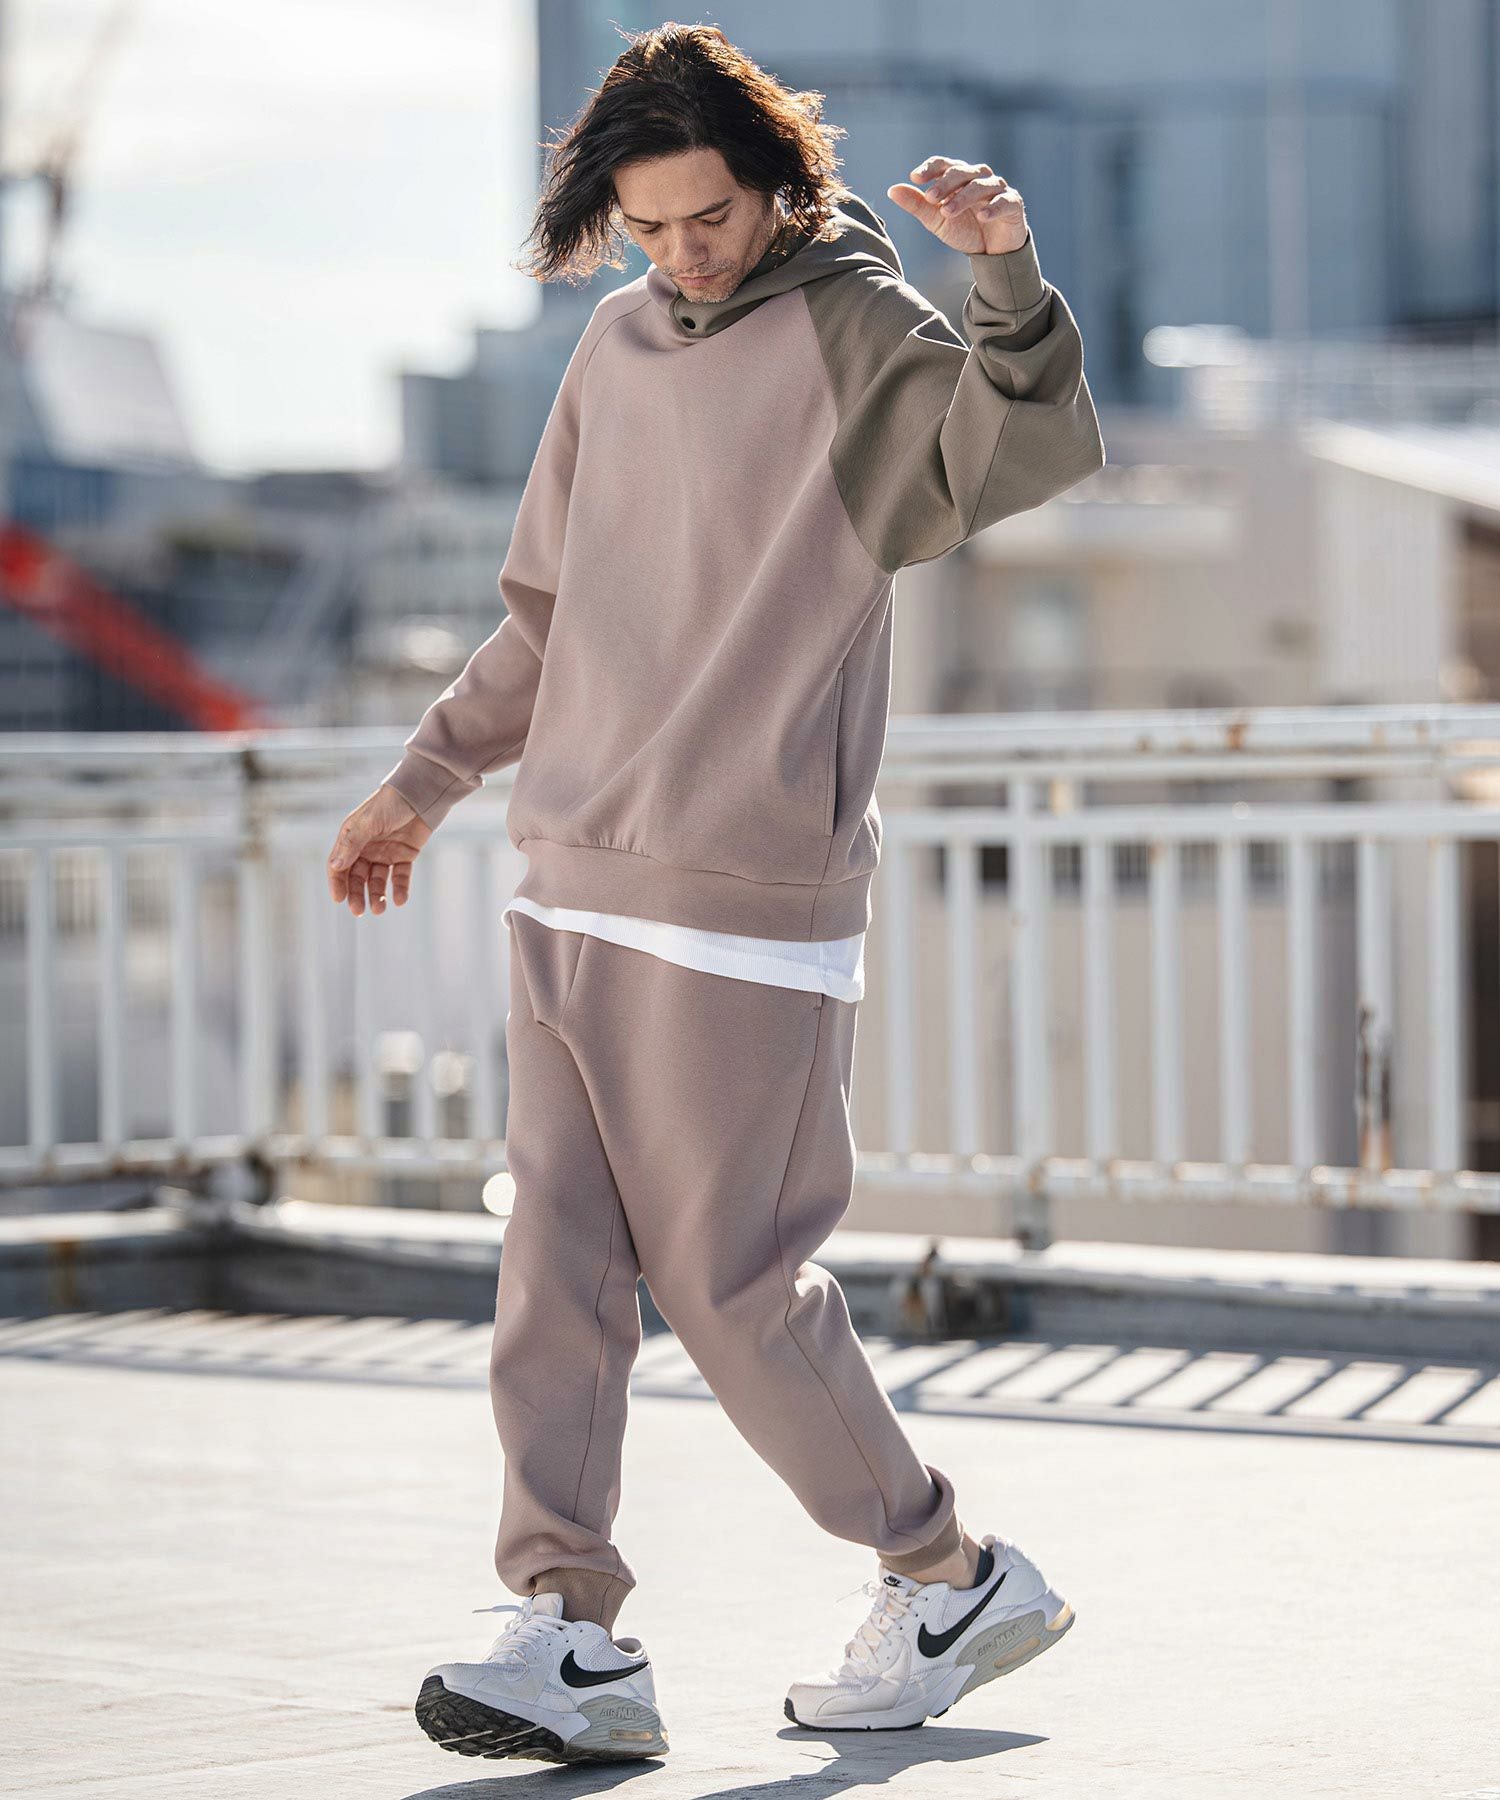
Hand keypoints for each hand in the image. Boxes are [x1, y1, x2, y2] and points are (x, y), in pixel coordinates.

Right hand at [326, 783, 431, 916]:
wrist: (421, 794)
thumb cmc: (390, 803)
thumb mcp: (367, 823)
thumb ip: (352, 844)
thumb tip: (334, 867)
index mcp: (352, 838)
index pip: (339, 866)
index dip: (337, 883)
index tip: (339, 899)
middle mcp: (366, 847)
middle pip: (357, 877)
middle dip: (357, 894)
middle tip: (359, 910)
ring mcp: (386, 852)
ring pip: (377, 880)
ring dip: (377, 895)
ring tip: (380, 910)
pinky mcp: (405, 855)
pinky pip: (400, 876)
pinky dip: (399, 888)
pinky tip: (399, 900)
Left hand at [886, 158, 1027, 256]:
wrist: (991, 251)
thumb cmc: (964, 229)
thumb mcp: (936, 221)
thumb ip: (917, 205)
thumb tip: (892, 190)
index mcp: (959, 177)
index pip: (944, 164)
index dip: (931, 168)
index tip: (916, 178)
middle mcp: (978, 177)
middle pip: (961, 172)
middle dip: (945, 184)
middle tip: (930, 198)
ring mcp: (997, 189)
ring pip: (981, 185)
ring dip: (964, 197)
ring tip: (948, 211)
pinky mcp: (1013, 203)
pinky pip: (1004, 201)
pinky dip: (994, 208)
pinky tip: (983, 217)